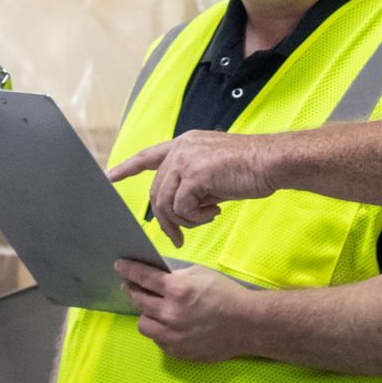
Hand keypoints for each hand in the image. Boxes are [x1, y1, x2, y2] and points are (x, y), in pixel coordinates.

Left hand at [109, 130, 274, 244]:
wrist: (272, 162)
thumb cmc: (252, 169)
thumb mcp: (216, 173)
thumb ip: (195, 183)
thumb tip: (184, 206)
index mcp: (185, 145)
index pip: (148, 155)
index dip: (128, 167)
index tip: (110, 176)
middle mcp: (181, 149)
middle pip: (157, 191)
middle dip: (165, 219)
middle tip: (177, 238)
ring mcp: (186, 160)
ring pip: (166, 203)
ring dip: (184, 220)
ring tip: (206, 218)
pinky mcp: (194, 174)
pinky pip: (181, 207)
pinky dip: (195, 218)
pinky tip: (214, 213)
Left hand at [116, 259, 252, 363]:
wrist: (247, 324)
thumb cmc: (227, 295)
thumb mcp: (201, 274)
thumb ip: (176, 275)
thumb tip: (157, 276)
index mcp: (177, 290)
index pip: (143, 277)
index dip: (128, 269)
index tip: (119, 266)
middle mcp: (170, 313)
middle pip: (139, 299)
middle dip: (133, 289)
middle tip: (132, 286)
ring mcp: (172, 335)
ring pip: (144, 323)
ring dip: (146, 313)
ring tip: (154, 309)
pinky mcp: (176, 350)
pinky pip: (157, 338)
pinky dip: (160, 329)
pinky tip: (169, 324)